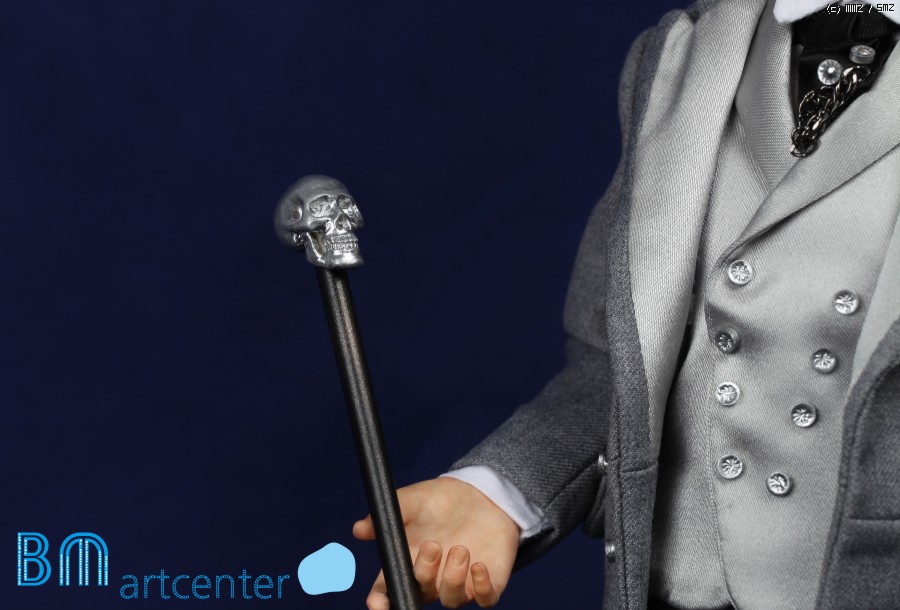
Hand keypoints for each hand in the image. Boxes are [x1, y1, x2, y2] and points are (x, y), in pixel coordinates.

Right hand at [352, 477, 519, 608]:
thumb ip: (388, 516)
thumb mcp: (414, 501)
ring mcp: (459, 583)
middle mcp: (431, 578)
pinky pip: (485, 599)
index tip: (377, 602)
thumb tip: (358, 530)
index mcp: (408, 561)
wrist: (480, 493)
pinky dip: (481, 588)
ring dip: (453, 578)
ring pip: (450, 600)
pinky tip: (478, 566)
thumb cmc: (441, 499)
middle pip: (419, 593)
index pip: (388, 589)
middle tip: (433, 545)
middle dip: (424, 573)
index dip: (380, 601)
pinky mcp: (487, 582)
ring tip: (460, 548)